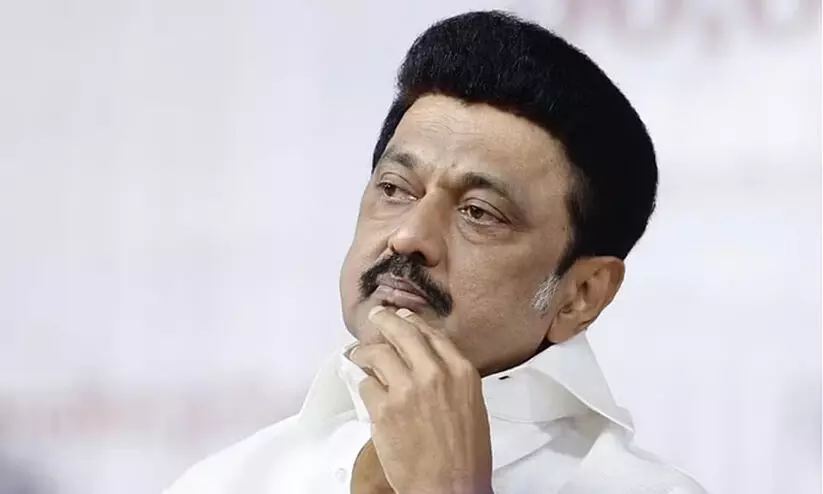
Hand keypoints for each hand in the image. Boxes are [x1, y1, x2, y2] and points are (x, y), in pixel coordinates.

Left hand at [349, 306, 493, 493]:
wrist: (450, 487)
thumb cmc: (465, 455)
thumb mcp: (472, 405)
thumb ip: (451, 378)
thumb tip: (428, 360)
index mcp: (461, 372)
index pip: (431, 333)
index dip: (412, 322)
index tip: (402, 317)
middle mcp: (434, 374)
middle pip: (402, 332)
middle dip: (384, 321)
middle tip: (376, 318)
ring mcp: (407, 390)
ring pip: (377, 355)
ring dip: (365, 353)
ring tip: (359, 355)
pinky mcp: (384, 409)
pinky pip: (366, 386)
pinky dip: (364, 386)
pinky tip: (365, 388)